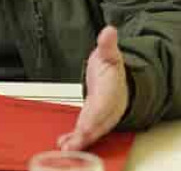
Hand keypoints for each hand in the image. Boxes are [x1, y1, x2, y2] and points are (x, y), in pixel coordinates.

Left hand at [57, 26, 128, 150]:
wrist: (116, 80)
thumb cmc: (112, 69)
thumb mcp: (109, 53)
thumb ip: (107, 44)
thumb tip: (109, 31)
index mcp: (112, 90)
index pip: (104, 104)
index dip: (96, 115)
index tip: (87, 123)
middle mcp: (108, 108)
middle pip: (97, 123)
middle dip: (86, 135)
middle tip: (72, 144)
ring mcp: (100, 117)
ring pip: (91, 131)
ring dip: (80, 141)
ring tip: (66, 148)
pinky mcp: (91, 121)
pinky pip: (84, 132)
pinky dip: (76, 140)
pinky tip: (64, 144)